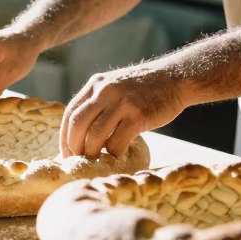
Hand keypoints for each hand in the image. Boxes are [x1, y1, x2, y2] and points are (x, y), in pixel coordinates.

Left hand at [60, 61, 185, 158]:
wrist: (175, 78)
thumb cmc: (145, 89)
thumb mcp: (115, 86)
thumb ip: (98, 103)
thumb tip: (81, 134)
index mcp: (96, 84)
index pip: (70, 113)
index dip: (65, 136)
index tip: (66, 152)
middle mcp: (105, 91)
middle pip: (77, 124)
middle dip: (74, 147)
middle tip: (78, 160)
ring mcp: (121, 103)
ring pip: (95, 135)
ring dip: (92, 153)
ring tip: (96, 161)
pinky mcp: (137, 116)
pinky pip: (117, 142)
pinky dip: (113, 153)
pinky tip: (117, 156)